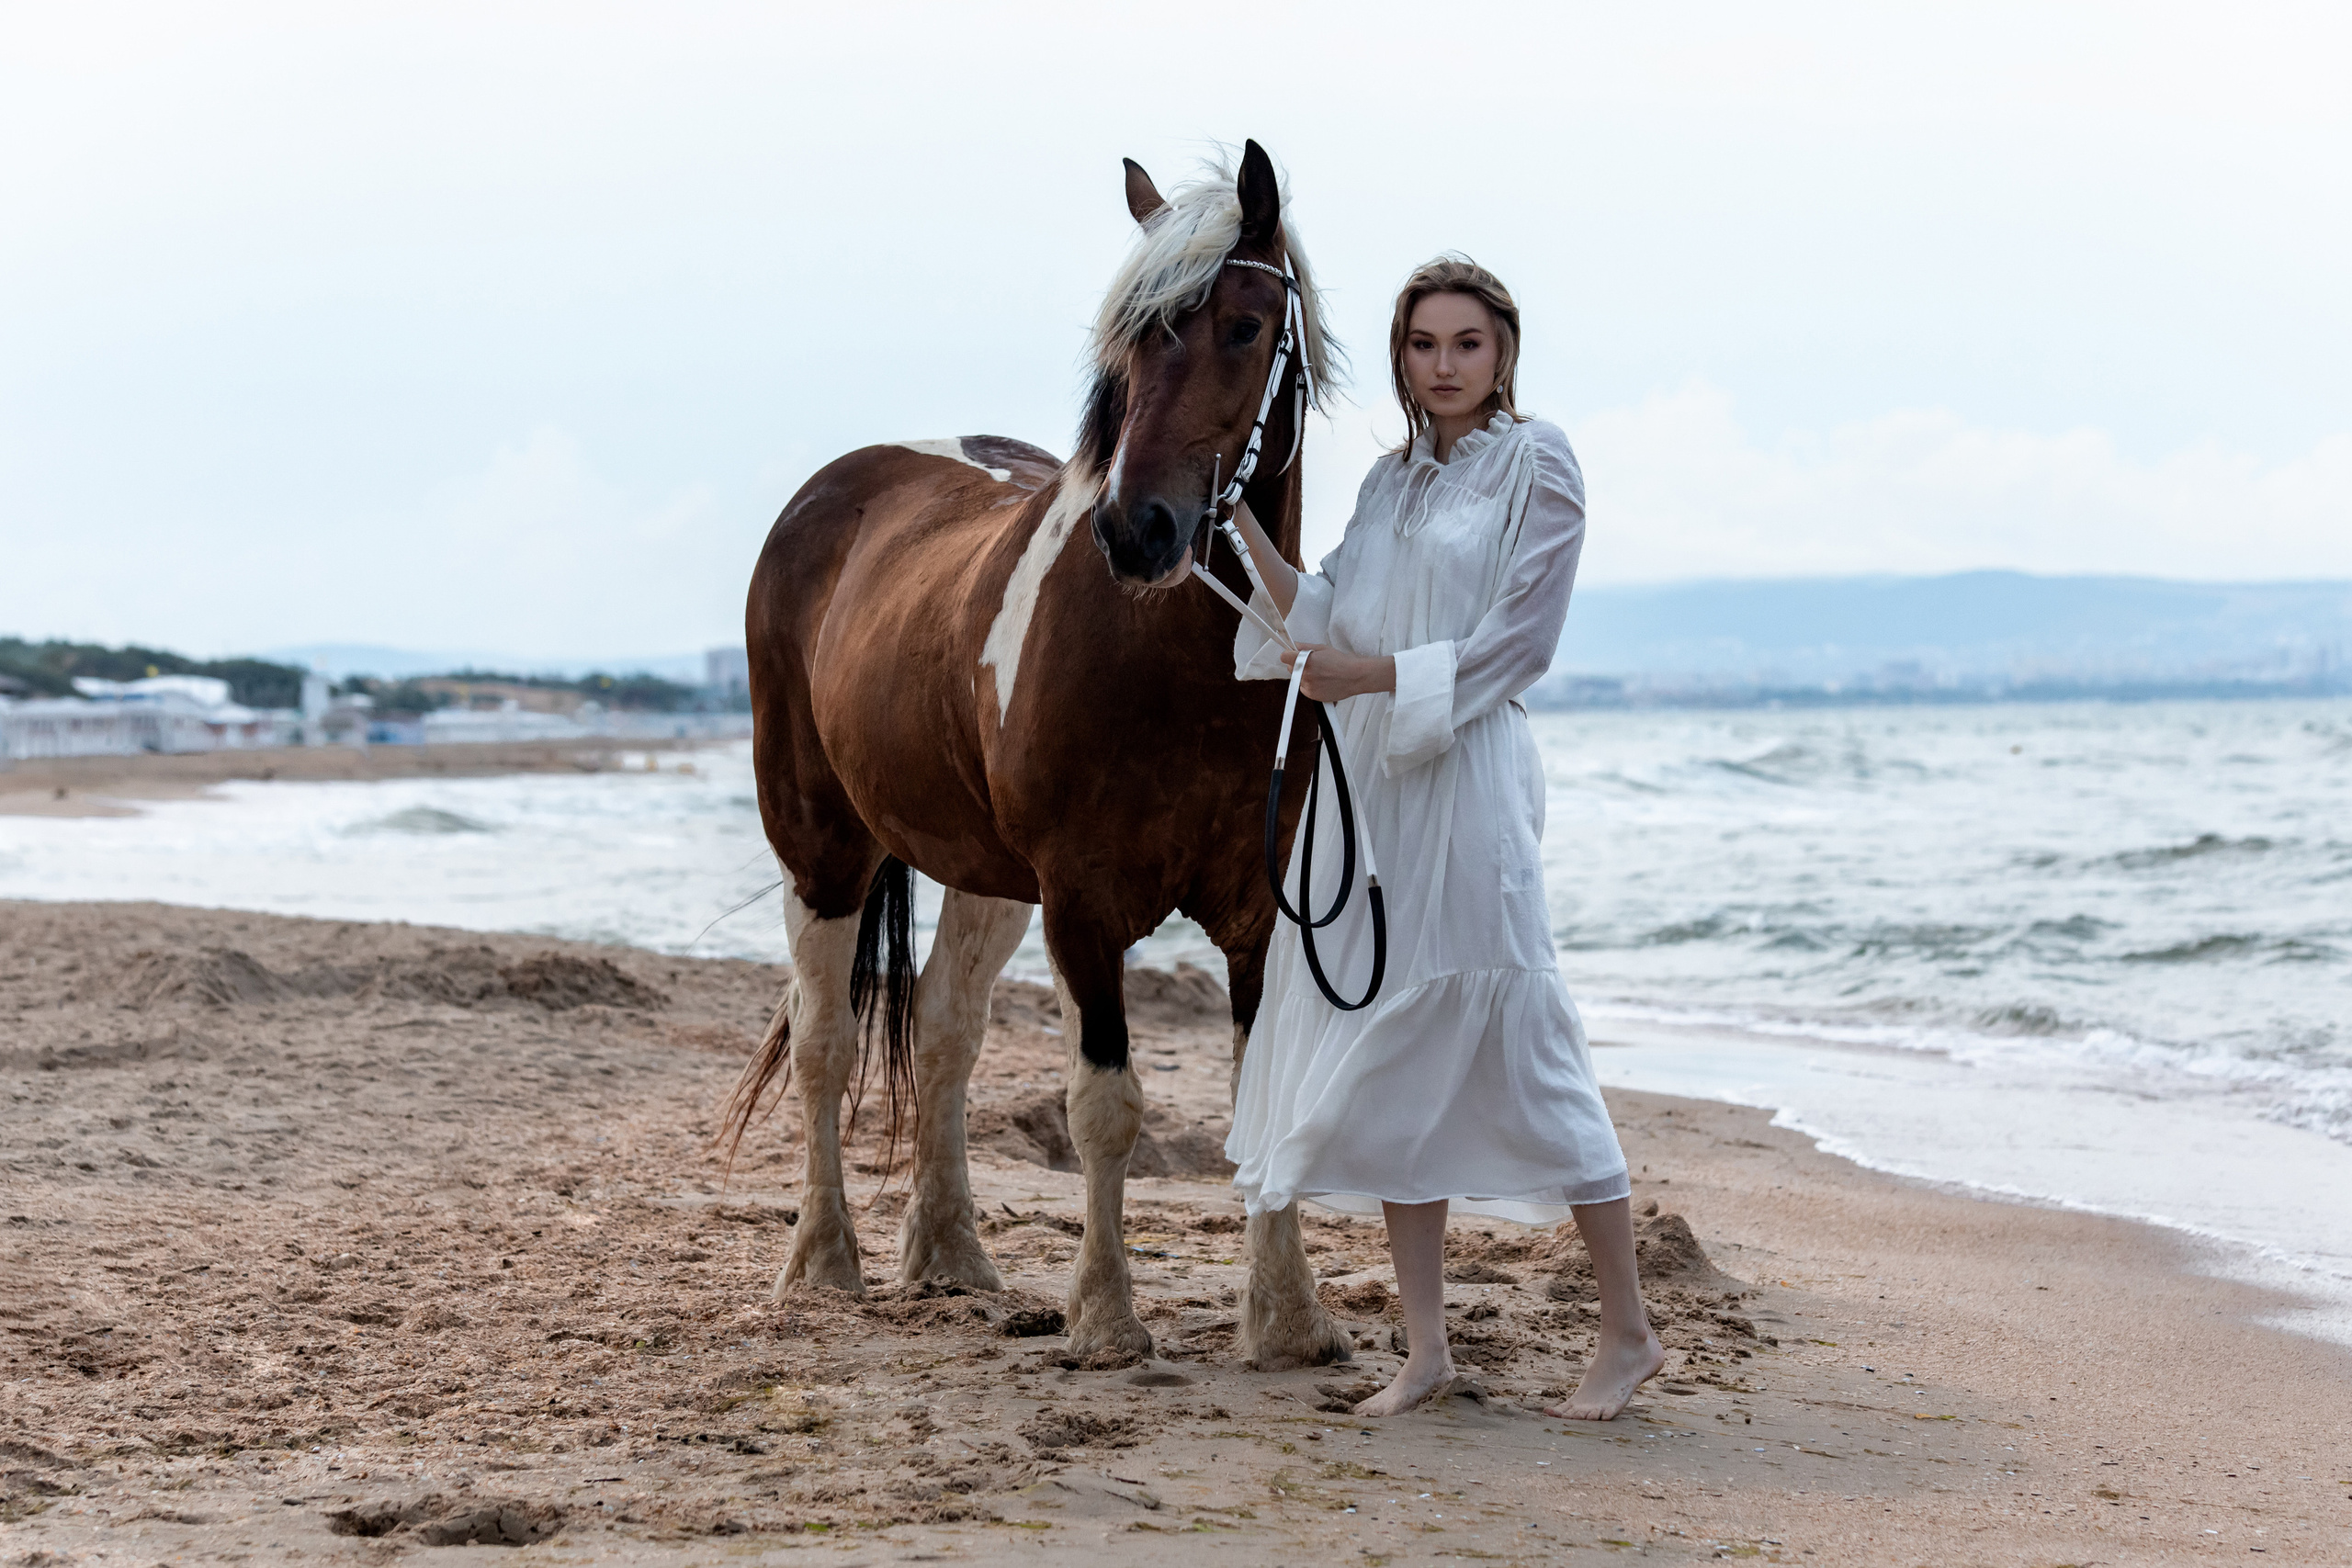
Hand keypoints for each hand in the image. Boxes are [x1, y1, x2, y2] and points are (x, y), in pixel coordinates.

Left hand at [1281, 644, 1395, 702]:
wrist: (1355, 677)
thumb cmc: (1341, 661)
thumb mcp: (1323, 649)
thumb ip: (1306, 647)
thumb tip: (1294, 645)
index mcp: (1306, 661)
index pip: (1284, 657)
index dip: (1289, 655)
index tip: (1293, 655)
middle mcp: (1305, 675)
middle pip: (1291, 669)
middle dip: (1298, 665)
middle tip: (1313, 663)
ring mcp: (1308, 687)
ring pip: (1297, 679)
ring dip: (1304, 676)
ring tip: (1320, 673)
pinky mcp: (1312, 696)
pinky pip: (1304, 689)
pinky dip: (1309, 685)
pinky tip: (1322, 681)